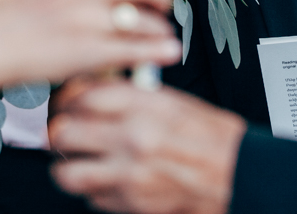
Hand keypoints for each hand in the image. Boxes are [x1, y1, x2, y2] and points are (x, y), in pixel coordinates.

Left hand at [50, 81, 245, 213]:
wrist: (237, 172)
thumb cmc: (211, 136)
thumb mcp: (173, 101)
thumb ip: (133, 97)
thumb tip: (96, 94)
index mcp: (145, 105)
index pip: (83, 95)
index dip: (68, 98)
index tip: (67, 102)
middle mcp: (132, 137)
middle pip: (65, 131)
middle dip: (59, 131)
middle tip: (63, 131)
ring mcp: (128, 173)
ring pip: (67, 171)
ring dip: (67, 165)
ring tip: (76, 160)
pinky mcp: (129, 203)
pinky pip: (91, 197)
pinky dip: (93, 189)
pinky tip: (107, 178)